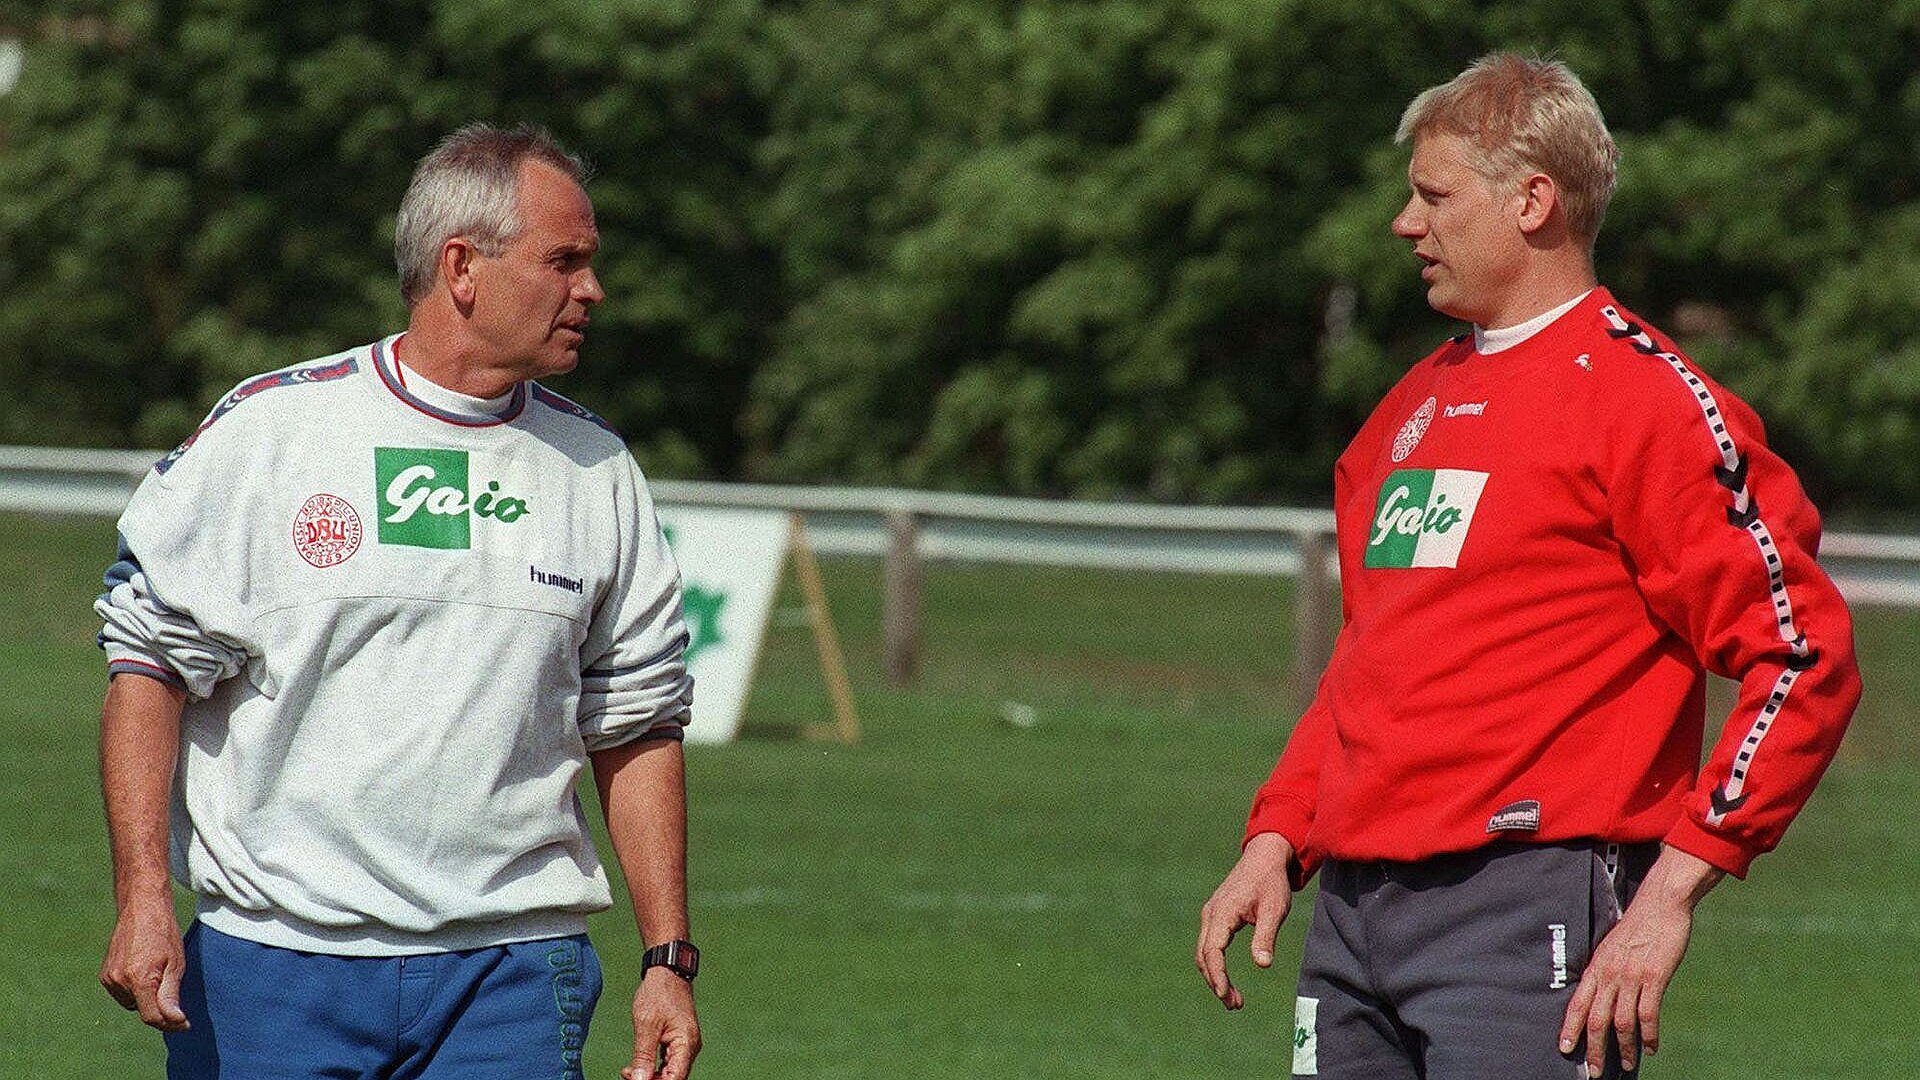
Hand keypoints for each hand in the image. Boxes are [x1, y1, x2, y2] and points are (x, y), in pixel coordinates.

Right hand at [99, 896, 188, 1031]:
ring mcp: (109, 979)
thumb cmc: (164, 933)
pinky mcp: (105, 975)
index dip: (170, 1023)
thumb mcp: (176, 964)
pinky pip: (124, 993)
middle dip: (161, 1007)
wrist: (141, 909)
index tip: (185, 1023)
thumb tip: (175, 1021)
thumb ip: (171, 995)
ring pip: (133, 1003)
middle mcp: (119, 982)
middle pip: (143, 1011)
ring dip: (147, 998)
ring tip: (158, 971)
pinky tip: (145, 970)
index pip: (152, 1017)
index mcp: (138, 979)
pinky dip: (136, 989)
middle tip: (174, 986)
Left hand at [622, 966, 699, 1079]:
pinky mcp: (678, 1042)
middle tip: (627, 1074)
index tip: (634, 1079)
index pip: (675, 1078)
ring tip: (628, 1070)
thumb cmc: (658, 994)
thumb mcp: (646, 1025)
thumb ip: (643, 1055)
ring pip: (670, 1073)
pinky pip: (668, 1063)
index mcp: (686, 1044)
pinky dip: (653, 1067)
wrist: (667, 972)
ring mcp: (685, 1045)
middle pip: (673, 1078)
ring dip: (650, 1076)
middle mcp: (690, 1047)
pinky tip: (637, 1065)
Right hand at [1195, 831, 1294, 1009]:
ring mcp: (1211, 915)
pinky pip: (1208, 945)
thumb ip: (1266, 937)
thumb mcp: (1275, 910)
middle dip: (1216, 983)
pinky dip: (1215, 965)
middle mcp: (1211, 914)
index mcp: (1223, 913)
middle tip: (1235, 1005)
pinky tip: (1227, 978)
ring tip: (1233, 999)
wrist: (1264, 857)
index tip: (1226, 996)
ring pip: (1204, 952)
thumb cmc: (1271, 882)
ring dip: (1214, 976)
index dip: (1218, 976)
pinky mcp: (1216, 916)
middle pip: (1203, 956)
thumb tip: (1262, 965)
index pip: (1212, 951)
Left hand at [1559, 846, 1721, 1072]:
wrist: (1660, 904)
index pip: (1577, 1003)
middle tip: (1595, 1072)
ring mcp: (1630, 977)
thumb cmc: (1637, 926)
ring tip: (1625, 1065)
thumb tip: (1600, 995)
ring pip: (1621, 1022)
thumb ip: (1605, 971)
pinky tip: (1651, 1048)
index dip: (1569, 1027)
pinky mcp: (1653, 978)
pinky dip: (1649, 1035)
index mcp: (1596, 966)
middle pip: (1595, 1019)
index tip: (1564, 1048)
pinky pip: (1648, 1014)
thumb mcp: (1611, 947)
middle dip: (1594, 1049)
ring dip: (1623, 1048)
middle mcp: (1609, 974)